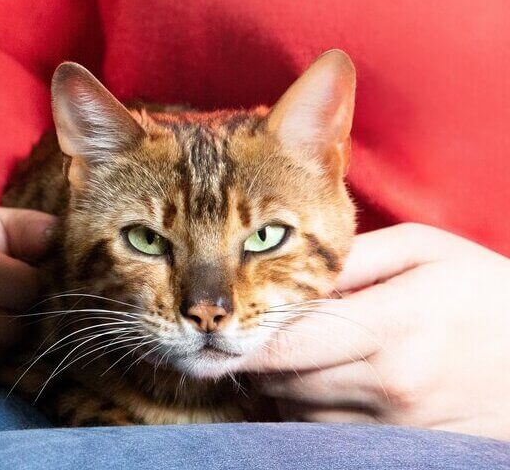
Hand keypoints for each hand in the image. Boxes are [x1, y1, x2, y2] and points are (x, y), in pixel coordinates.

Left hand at [242, 223, 509, 439]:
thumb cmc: (492, 295)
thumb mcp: (428, 252)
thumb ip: (351, 258)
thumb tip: (285, 267)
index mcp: (394, 325)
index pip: (286, 343)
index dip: (243, 340)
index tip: (218, 330)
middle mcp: (391, 382)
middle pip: (282, 381)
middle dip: (261, 358)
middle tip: (259, 334)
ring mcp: (397, 423)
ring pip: (297, 412)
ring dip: (284, 387)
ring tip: (305, 356)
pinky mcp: (403, 448)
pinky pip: (326, 435)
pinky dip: (312, 412)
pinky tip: (329, 385)